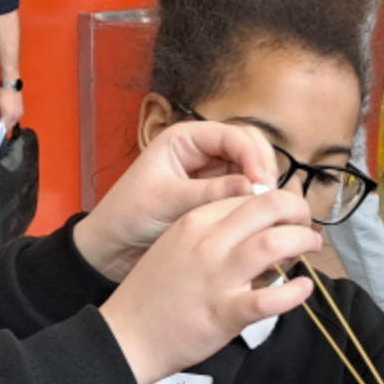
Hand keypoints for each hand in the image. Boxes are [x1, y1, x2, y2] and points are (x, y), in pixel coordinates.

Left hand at [0, 84, 23, 133]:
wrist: (10, 85)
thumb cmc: (2, 94)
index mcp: (8, 116)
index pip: (3, 129)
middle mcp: (16, 117)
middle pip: (9, 127)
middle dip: (3, 128)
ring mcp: (20, 114)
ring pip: (13, 124)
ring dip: (7, 124)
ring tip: (1, 119)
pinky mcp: (22, 111)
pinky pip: (16, 119)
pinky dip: (11, 120)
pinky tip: (7, 116)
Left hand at [73, 120, 281, 280]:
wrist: (111, 248)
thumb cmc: (127, 216)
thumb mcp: (166, 201)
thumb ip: (209, 193)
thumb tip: (254, 189)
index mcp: (184, 139)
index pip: (233, 135)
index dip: (253, 156)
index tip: (263, 184)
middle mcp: (202, 151)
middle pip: (250, 147)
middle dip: (264, 168)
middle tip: (271, 198)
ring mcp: (212, 174)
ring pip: (252, 171)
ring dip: (264, 187)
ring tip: (270, 211)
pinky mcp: (216, 198)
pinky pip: (245, 194)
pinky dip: (256, 203)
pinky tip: (261, 219)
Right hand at [99, 189, 323, 383]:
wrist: (126, 335)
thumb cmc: (152, 293)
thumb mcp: (175, 246)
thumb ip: (211, 233)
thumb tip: (252, 228)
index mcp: (195, 222)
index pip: (249, 196)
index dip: (277, 201)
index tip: (287, 215)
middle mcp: (208, 243)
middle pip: (268, 207)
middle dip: (297, 210)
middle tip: (306, 225)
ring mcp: (217, 278)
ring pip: (274, 243)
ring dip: (302, 241)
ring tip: (310, 248)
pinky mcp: (224, 313)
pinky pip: (270, 299)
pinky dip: (294, 292)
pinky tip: (303, 289)